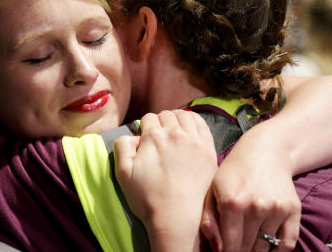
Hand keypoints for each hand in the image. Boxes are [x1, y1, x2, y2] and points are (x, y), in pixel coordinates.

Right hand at [115, 110, 216, 251]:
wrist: (176, 216)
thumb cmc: (148, 198)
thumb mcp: (122, 173)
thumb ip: (122, 147)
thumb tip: (131, 135)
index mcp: (153, 137)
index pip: (148, 118)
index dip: (145, 127)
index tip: (146, 139)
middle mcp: (175, 133)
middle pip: (166, 115)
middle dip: (160, 122)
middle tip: (160, 137)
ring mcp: (194, 140)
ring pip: (185, 115)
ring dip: (177, 119)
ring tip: (175, 131)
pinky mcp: (209, 149)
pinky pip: (202, 124)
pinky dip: (194, 122)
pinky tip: (190, 130)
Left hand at [200, 131, 300, 251]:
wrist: (266, 151)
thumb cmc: (234, 172)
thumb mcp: (213, 190)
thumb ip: (209, 221)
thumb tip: (218, 250)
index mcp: (232, 202)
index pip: (229, 245)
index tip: (224, 251)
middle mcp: (256, 206)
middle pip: (246, 248)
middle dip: (239, 250)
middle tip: (235, 245)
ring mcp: (276, 209)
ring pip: (264, 247)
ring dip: (255, 249)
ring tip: (248, 241)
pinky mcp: (293, 210)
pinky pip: (287, 244)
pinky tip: (268, 249)